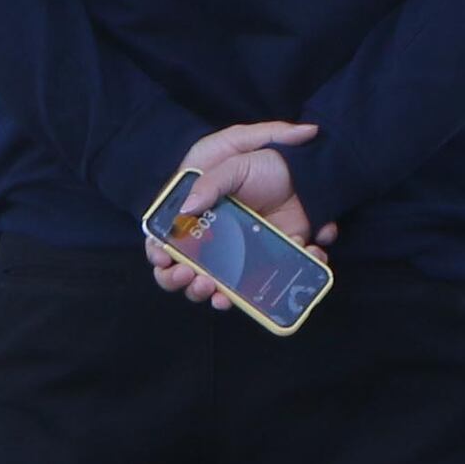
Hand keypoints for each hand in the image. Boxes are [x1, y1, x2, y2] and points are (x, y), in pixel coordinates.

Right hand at [146, 121, 336, 308]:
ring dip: (216, 298)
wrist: (306, 174)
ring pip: (217, 288)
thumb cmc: (263, 165)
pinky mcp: (267, 264)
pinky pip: (260, 288)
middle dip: (182, 282)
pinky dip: (264, 296)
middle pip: (185, 272)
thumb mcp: (234, 166)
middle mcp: (214, 241)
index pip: (165, 241)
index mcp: (199, 217)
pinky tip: (271, 286)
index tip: (164, 258)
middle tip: (198, 280)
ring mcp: (240, 256)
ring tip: (222, 297)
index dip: (158, 254)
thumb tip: (186, 209)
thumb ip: (210, 183)